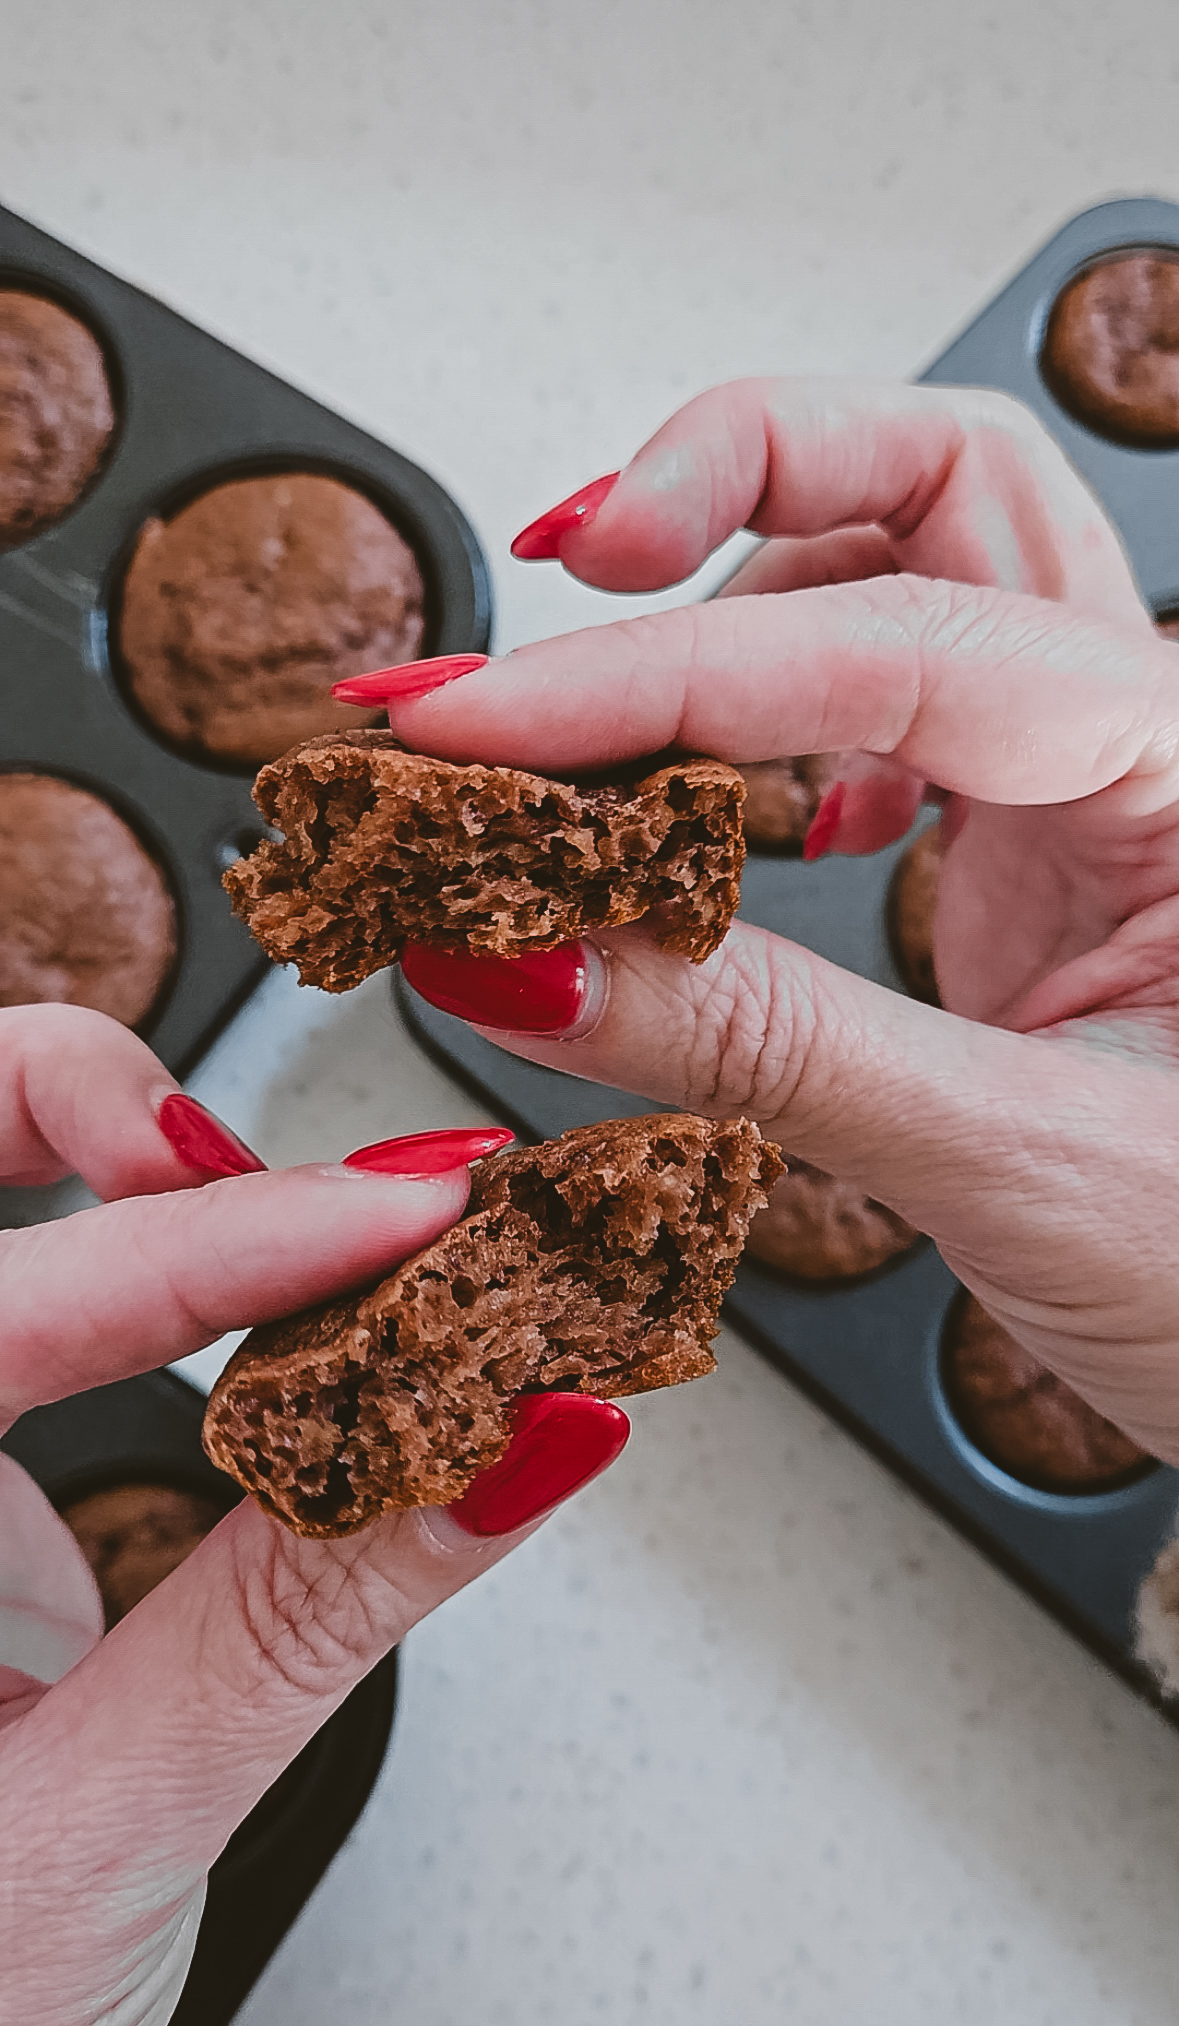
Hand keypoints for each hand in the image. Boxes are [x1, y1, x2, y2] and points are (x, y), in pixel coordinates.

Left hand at [0, 1005, 622, 2024]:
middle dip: (80, 1100)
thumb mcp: (112, 1832)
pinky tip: (228, 1270)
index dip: (227, 1242)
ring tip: (261, 1189)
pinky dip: (123, 1242)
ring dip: (93, 1143)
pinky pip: (14, 1294)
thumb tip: (517, 1444)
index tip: (407, 1214)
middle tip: (249, 1143)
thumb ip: (305, 1617)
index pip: (8, 1312)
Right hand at [385, 378, 1178, 1460]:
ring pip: (920, 562)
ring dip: (746, 589)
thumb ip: (771, 1049)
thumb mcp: (1021, 1167)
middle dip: (742, 473)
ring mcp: (1094, 787)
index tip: (472, 724)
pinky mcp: (1039, 850)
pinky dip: (783, 713)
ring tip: (611, 706)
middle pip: (946, 480)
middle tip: (570, 550)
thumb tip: (521, 960)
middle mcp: (1149, 739)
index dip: (653, 677)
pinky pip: (902, 703)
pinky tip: (744, 810)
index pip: (891, 646)